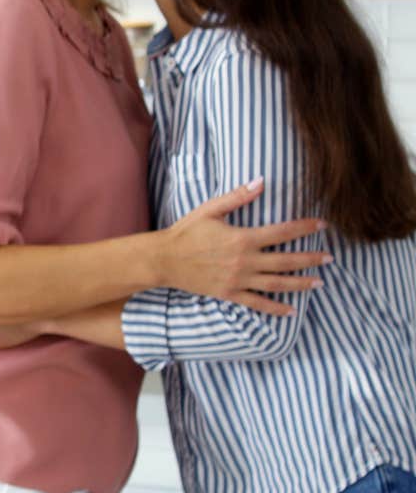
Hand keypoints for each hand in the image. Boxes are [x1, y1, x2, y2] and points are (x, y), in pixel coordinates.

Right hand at [158, 178, 328, 314]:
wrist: (164, 259)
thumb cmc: (186, 232)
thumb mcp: (210, 210)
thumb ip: (237, 197)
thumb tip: (261, 181)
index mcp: (243, 238)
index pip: (282, 232)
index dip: (304, 228)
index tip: (322, 225)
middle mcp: (245, 261)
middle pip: (286, 261)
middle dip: (311, 259)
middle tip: (329, 258)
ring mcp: (238, 280)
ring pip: (277, 284)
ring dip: (301, 283)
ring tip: (319, 282)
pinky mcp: (229, 293)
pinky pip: (257, 303)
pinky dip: (275, 308)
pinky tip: (291, 311)